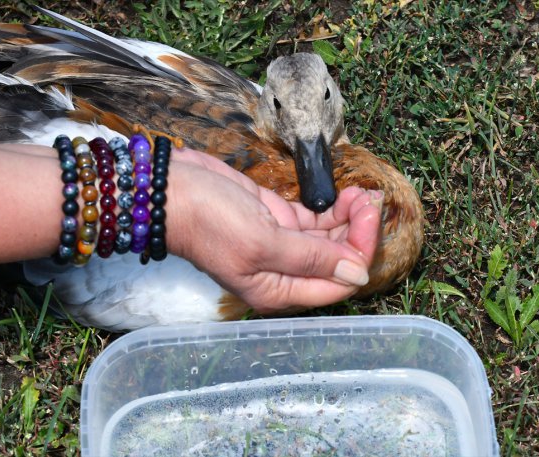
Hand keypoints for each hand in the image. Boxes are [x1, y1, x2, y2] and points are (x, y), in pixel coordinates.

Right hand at [167, 148, 382, 312]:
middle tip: (369, 199)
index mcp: (278, 290)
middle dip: (357, 233)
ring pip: (328, 238)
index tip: (370, 218)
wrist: (168, 190)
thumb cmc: (208, 221)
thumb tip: (358, 274)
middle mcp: (283, 272)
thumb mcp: (262, 243)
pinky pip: (314, 220)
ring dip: (349, 218)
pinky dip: (332, 209)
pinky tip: (345, 194)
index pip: (336, 283)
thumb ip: (311, 259)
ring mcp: (281, 244)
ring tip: (360, 193)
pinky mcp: (277, 218)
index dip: (359, 254)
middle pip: (336, 260)